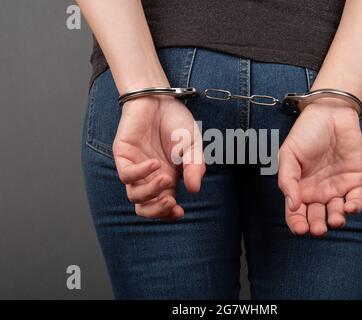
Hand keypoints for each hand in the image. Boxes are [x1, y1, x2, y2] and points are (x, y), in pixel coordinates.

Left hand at [112, 95, 204, 220]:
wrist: (160, 97)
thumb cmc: (176, 122)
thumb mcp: (193, 145)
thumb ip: (195, 166)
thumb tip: (194, 190)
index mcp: (167, 178)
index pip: (163, 205)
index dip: (168, 215)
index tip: (180, 212)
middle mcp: (149, 177)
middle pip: (144, 207)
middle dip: (157, 211)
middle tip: (171, 204)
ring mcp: (135, 167)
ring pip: (134, 195)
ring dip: (151, 192)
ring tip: (166, 179)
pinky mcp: (123, 155)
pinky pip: (126, 175)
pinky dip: (141, 173)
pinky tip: (155, 164)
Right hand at [278, 100, 361, 235]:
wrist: (330, 113)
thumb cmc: (306, 132)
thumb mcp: (288, 155)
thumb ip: (287, 180)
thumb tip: (292, 205)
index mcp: (298, 187)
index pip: (296, 212)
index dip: (297, 223)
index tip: (300, 229)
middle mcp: (316, 191)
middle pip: (316, 217)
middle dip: (317, 226)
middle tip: (318, 229)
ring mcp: (335, 187)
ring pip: (336, 212)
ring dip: (335, 220)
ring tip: (334, 220)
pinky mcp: (354, 180)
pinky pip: (355, 200)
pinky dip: (353, 207)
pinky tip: (349, 207)